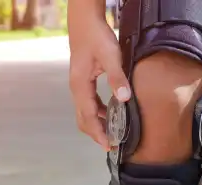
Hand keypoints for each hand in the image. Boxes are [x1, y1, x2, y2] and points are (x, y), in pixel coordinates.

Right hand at [68, 19, 130, 150]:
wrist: (84, 22)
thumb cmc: (95, 36)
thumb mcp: (110, 56)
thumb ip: (117, 77)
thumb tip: (125, 99)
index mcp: (80, 86)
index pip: (88, 117)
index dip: (98, 133)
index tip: (109, 146)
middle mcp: (76, 89)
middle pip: (83, 120)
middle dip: (97, 134)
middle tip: (113, 144)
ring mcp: (78, 87)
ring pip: (85, 113)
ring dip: (97, 125)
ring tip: (114, 132)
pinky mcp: (83, 83)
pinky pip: (89, 104)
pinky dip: (98, 114)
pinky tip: (111, 114)